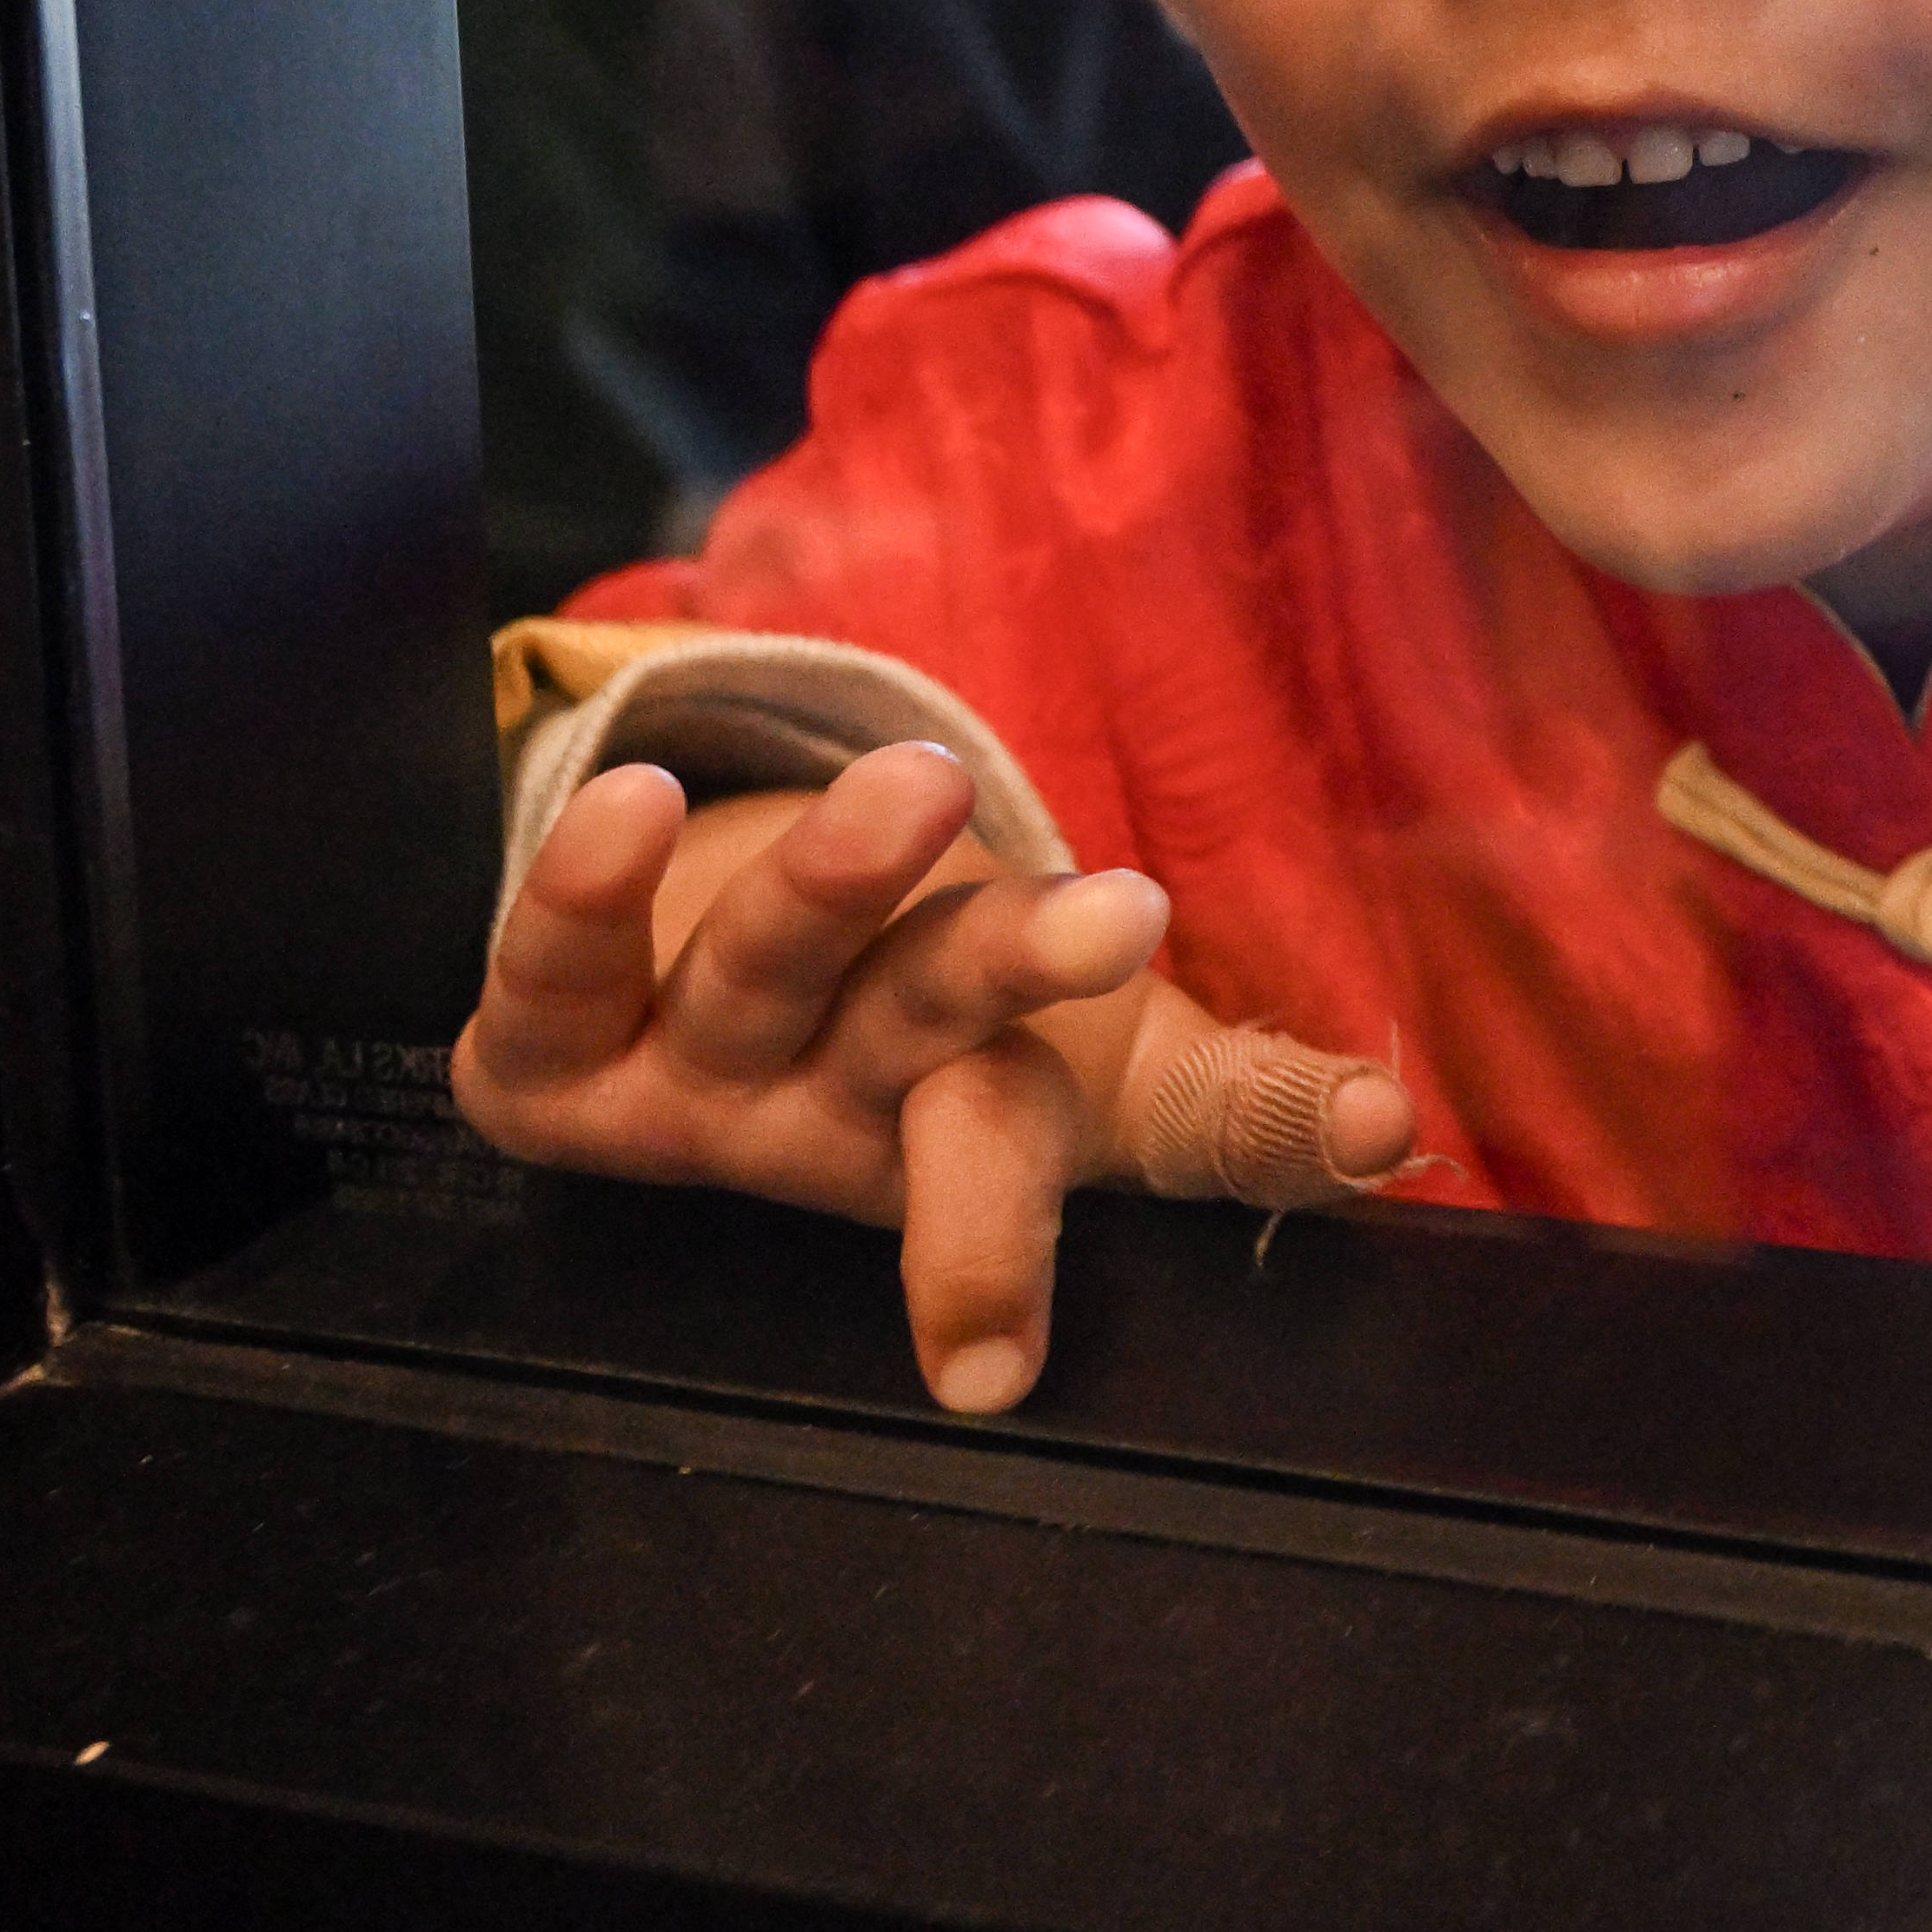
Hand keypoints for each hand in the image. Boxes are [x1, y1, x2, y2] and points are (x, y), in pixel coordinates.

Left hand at [451, 745, 1409, 1414]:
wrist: (707, 1009)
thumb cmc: (942, 1033)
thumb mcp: (1101, 1061)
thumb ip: (1242, 1106)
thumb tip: (1385, 1130)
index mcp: (972, 1132)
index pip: (1092, 1140)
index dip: (1214, 1148)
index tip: (1344, 1141)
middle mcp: (829, 1122)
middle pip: (931, 1040)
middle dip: (1019, 972)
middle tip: (1126, 915)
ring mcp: (685, 1084)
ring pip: (761, 980)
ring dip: (837, 881)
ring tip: (926, 783)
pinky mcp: (546, 1049)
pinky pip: (546, 975)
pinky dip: (580, 893)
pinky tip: (635, 797)